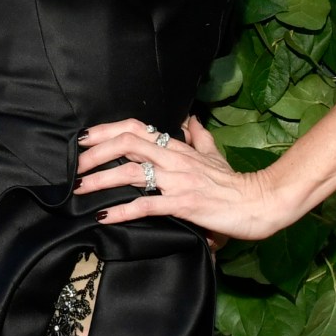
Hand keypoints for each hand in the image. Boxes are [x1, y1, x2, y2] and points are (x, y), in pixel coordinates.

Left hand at [74, 117, 305, 242]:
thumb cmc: (235, 182)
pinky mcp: (184, 204)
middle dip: (96, 153)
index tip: (83, 139)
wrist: (260, 202)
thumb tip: (191, 118)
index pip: (136, 128)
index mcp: (178, 147)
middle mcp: (174, 159)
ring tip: (80, 190)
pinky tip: (104, 216)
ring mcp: (178, 181)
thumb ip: (200, 137)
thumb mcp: (215, 154)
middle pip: (127, 144)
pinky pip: (147, 205)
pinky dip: (122, 211)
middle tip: (75, 167)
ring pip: (131, 173)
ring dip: (101, 181)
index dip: (106, 131)